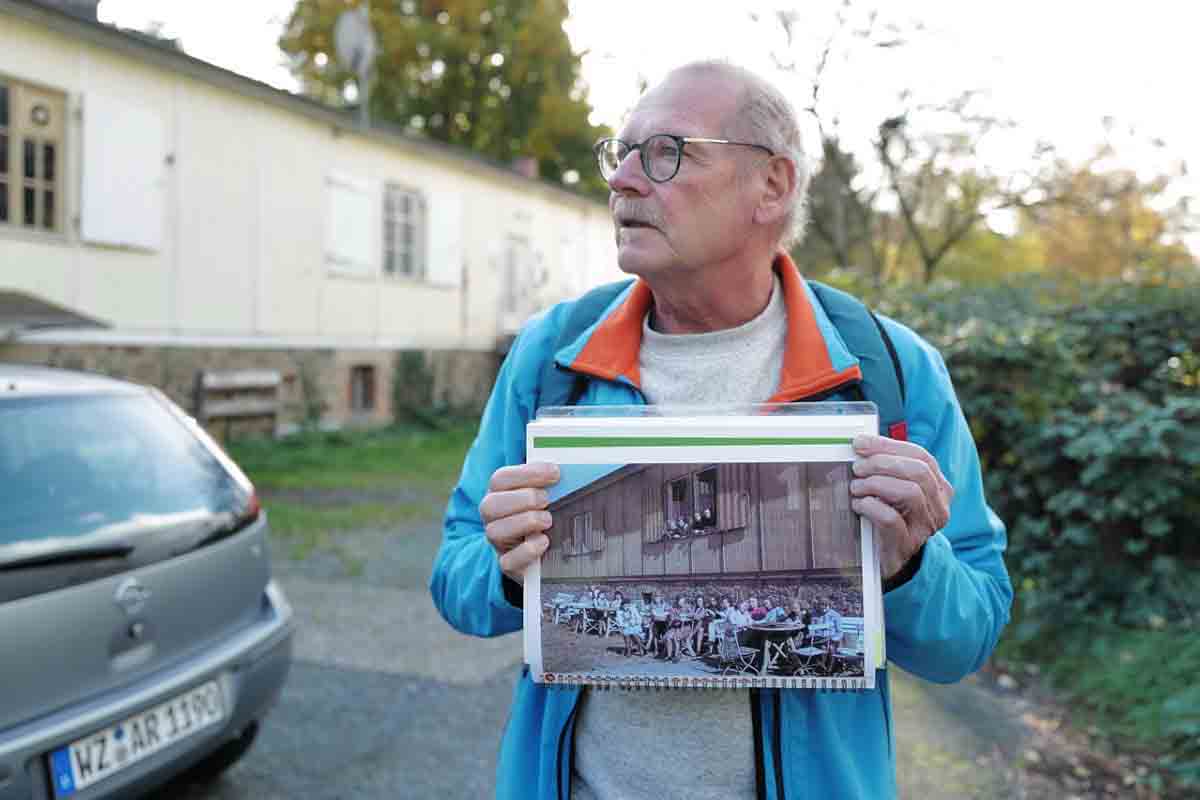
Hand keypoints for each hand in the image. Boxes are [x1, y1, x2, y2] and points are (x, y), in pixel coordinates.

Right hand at [479, 462, 558, 582]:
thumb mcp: (547, 497)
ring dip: (524, 522)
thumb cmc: (545, 515)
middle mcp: (493, 518)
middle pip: (490, 505)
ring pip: (494, 532)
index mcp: (499, 494)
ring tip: (548, 520)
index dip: (526, 473)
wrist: (546, 553)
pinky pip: (507, 561)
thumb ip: (552, 484)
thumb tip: (573, 472)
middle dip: (522, 499)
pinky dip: (526, 551)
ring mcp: (498, 542)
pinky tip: (544, 541)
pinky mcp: (508, 565)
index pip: (501, 479)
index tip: (555, 473)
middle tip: (546, 499)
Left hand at [849, 434, 953, 580]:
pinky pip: (892, 519)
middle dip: (882, 463)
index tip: (860, 443)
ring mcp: (925, 528)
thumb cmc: (887, 516)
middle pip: (919, 472)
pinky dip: (871, 506)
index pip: (921, 456)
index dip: (889, 446)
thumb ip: (886, 467)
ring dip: (876, 483)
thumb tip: (861, 443)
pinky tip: (858, 505)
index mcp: (938, 487)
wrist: (887, 559)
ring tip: (856, 487)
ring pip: (910, 492)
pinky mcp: (906, 545)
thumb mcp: (892, 489)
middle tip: (857, 467)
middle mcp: (938, 507)